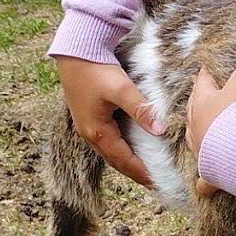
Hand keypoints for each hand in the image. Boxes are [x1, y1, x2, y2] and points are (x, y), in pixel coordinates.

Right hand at [55, 56, 166, 186]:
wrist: (75, 52)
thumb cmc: (97, 70)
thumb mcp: (122, 89)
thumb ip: (141, 110)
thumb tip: (160, 131)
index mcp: (97, 131)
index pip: (123, 160)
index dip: (141, 172)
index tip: (157, 183)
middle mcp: (89, 133)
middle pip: (114, 160)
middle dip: (133, 172)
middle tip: (152, 182)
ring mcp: (86, 126)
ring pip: (108, 152)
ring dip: (125, 162)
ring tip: (142, 169)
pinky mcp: (87, 117)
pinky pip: (104, 141)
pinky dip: (118, 149)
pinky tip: (127, 147)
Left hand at [186, 47, 235, 197]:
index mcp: (202, 101)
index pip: (202, 80)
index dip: (208, 73)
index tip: (211, 69)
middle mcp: (196, 124)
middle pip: (194, 109)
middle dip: (200, 103)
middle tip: (208, 98)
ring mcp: (200, 147)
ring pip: (195, 138)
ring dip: (200, 134)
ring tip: (205, 132)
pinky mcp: (208, 170)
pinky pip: (204, 179)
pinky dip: (204, 182)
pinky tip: (203, 187)